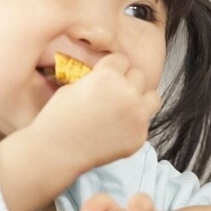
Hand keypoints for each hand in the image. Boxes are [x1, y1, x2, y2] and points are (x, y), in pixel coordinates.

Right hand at [31, 53, 160, 170]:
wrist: (57, 150)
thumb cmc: (59, 117)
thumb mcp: (75, 86)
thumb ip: (99, 79)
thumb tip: (112, 78)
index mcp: (108, 75)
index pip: (122, 60)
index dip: (113, 69)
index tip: (106, 79)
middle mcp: (127, 92)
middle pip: (139, 76)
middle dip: (127, 82)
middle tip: (113, 95)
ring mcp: (137, 115)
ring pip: (152, 97)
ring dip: (141, 100)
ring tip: (126, 108)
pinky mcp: (140, 135)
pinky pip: (145, 123)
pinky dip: (134, 124)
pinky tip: (117, 130)